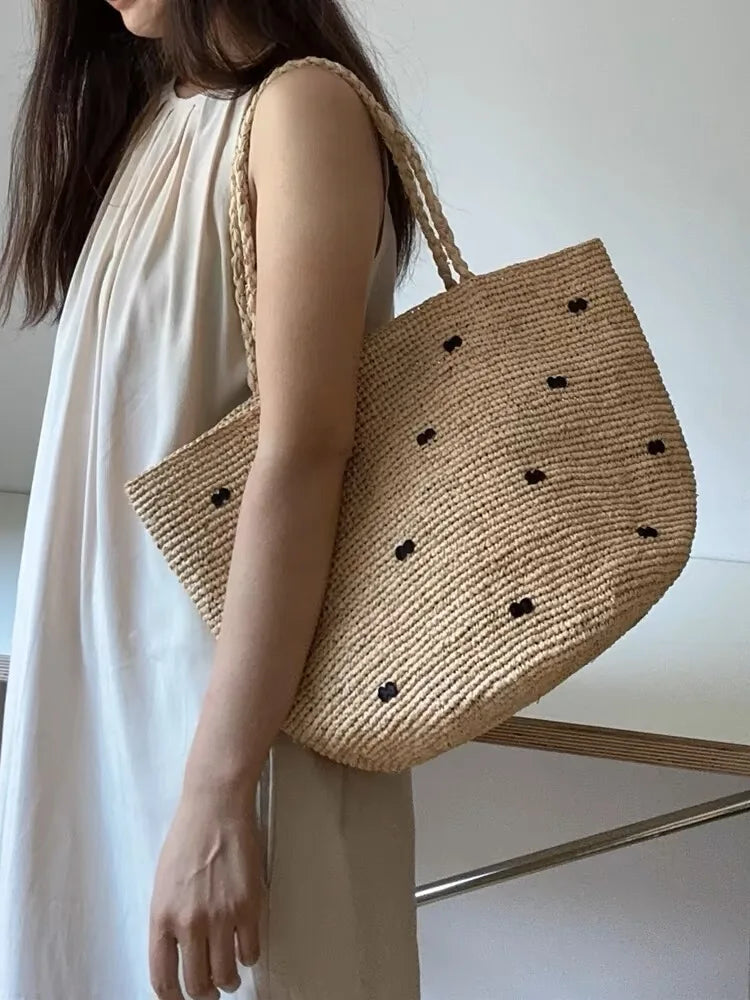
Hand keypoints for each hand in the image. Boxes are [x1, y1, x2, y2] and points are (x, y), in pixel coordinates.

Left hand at [149, 784, 264, 999]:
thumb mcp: (163, 884)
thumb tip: (178, 954)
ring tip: (230, 974)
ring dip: (229, 980)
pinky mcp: (249, 907)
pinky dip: (249, 955)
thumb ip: (168, 920)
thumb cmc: (187, 840)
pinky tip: (245, 944)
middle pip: (197, 984)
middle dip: (205, 993)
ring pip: (226, 975)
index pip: (163, 979)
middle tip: (211, 988)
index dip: (173, 998)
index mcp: (161, 918)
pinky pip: (251, 951)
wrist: (215, 809)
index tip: (181, 998)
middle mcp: (189, 923)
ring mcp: (221, 917)